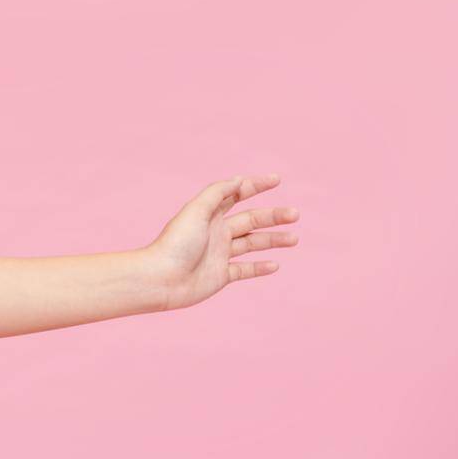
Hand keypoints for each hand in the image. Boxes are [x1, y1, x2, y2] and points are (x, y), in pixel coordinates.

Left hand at [143, 173, 300, 310]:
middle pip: (250, 220)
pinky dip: (260, 267)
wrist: (162, 279)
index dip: (256, 186)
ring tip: (295, 238)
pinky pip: (245, 270)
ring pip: (252, 244)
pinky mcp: (220, 275)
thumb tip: (238, 179)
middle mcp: (216, 232)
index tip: (277, 180)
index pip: (236, 195)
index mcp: (209, 214)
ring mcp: (219, 254)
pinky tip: (276, 264)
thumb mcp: (196, 211)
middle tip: (295, 213)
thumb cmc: (176, 243)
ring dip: (273, 240)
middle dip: (273, 216)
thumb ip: (217, 194)